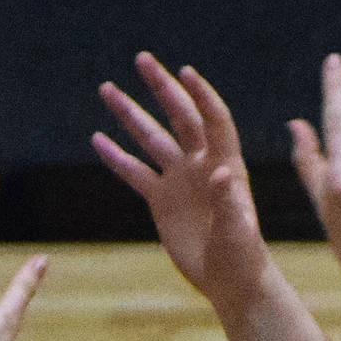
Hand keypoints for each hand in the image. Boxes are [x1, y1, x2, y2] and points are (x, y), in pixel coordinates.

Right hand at [92, 53, 269, 317]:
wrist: (230, 281)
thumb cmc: (243, 256)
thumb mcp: (238, 230)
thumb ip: (228, 201)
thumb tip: (221, 175)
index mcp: (225, 164)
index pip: (213, 120)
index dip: (201, 96)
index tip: (184, 72)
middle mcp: (201, 164)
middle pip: (179, 116)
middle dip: (161, 87)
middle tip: (142, 59)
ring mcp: (179, 180)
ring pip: (151, 138)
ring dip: (130, 114)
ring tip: (107, 89)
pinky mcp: (161, 201)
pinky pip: (135, 174)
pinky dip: (117, 158)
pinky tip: (98, 140)